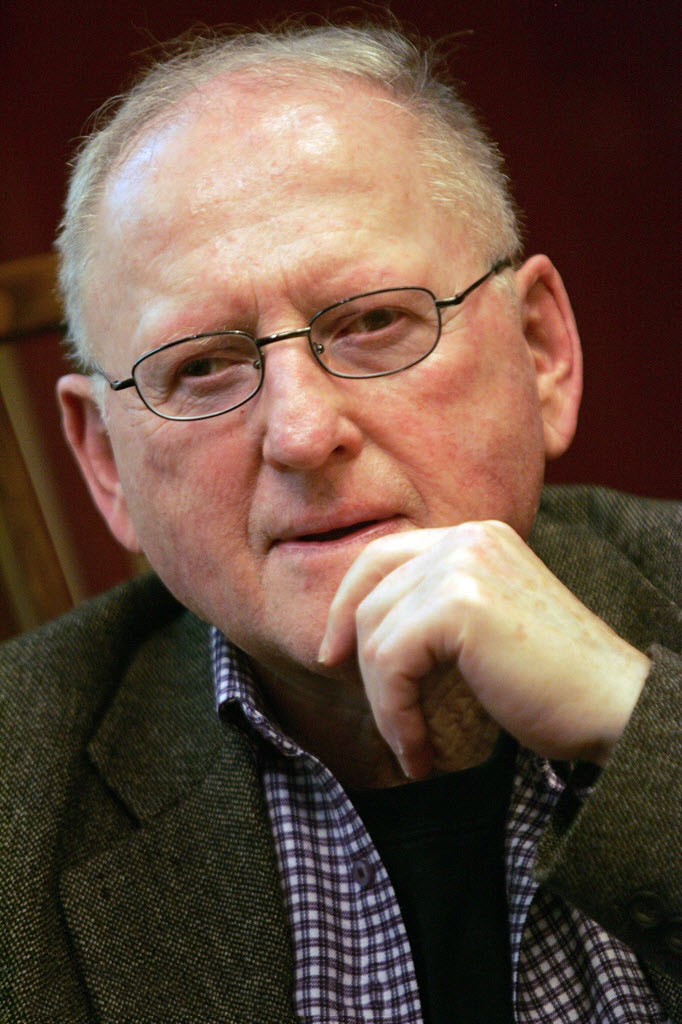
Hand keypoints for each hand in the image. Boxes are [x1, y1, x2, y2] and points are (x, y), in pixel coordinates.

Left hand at [318, 521, 649, 778]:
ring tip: (411, 745)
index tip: (334, 654)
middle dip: (349, 646)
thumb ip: (434, 609)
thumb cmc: (553, 684)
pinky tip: (419, 753)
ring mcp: (463, 565)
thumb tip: (358, 632)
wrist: (614, 708)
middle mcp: (467, 538)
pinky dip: (394, 716)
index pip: (382, 555)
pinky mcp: (460, 605)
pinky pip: (390, 663)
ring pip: (375, 633)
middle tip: (343, 691)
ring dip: (383, 702)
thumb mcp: (485, 628)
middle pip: (371, 589)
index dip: (347, 603)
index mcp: (475, 538)